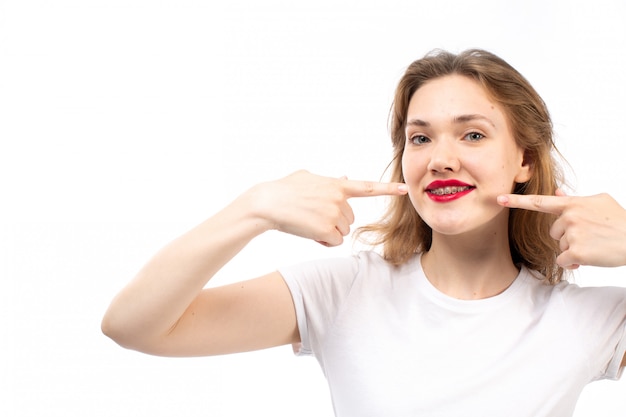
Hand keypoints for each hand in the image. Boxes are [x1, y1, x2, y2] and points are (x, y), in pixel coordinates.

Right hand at [252, 170, 406, 246]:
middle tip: (313, 216)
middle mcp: (339, 198)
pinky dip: (323, 241)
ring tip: (308, 221)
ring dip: (328, 232)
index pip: (367, 187)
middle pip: (350, 220)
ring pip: (342, 232)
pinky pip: (333, 242)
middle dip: (335, 222)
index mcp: (337, 185)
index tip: (405, 189)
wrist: (268, 203)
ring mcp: (334, 214)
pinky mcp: (326, 229)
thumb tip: (345, 177)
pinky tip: (308, 231)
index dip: (388, 189)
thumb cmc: (284, 190)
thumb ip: (329, 180)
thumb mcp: (308, 178)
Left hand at [497, 191, 625, 268]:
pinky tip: (591, 255)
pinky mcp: (576, 250)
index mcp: (574, 204)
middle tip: (590, 236)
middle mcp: (570, 216)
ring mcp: (572, 233)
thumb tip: (557, 194)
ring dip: (572, 248)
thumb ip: (575, 200)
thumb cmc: (620, 222)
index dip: (517, 201)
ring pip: (559, 245)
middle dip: (566, 236)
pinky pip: (564, 258)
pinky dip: (574, 261)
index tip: (499, 199)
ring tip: (594, 244)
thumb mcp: (600, 203)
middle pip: (552, 231)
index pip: (540, 201)